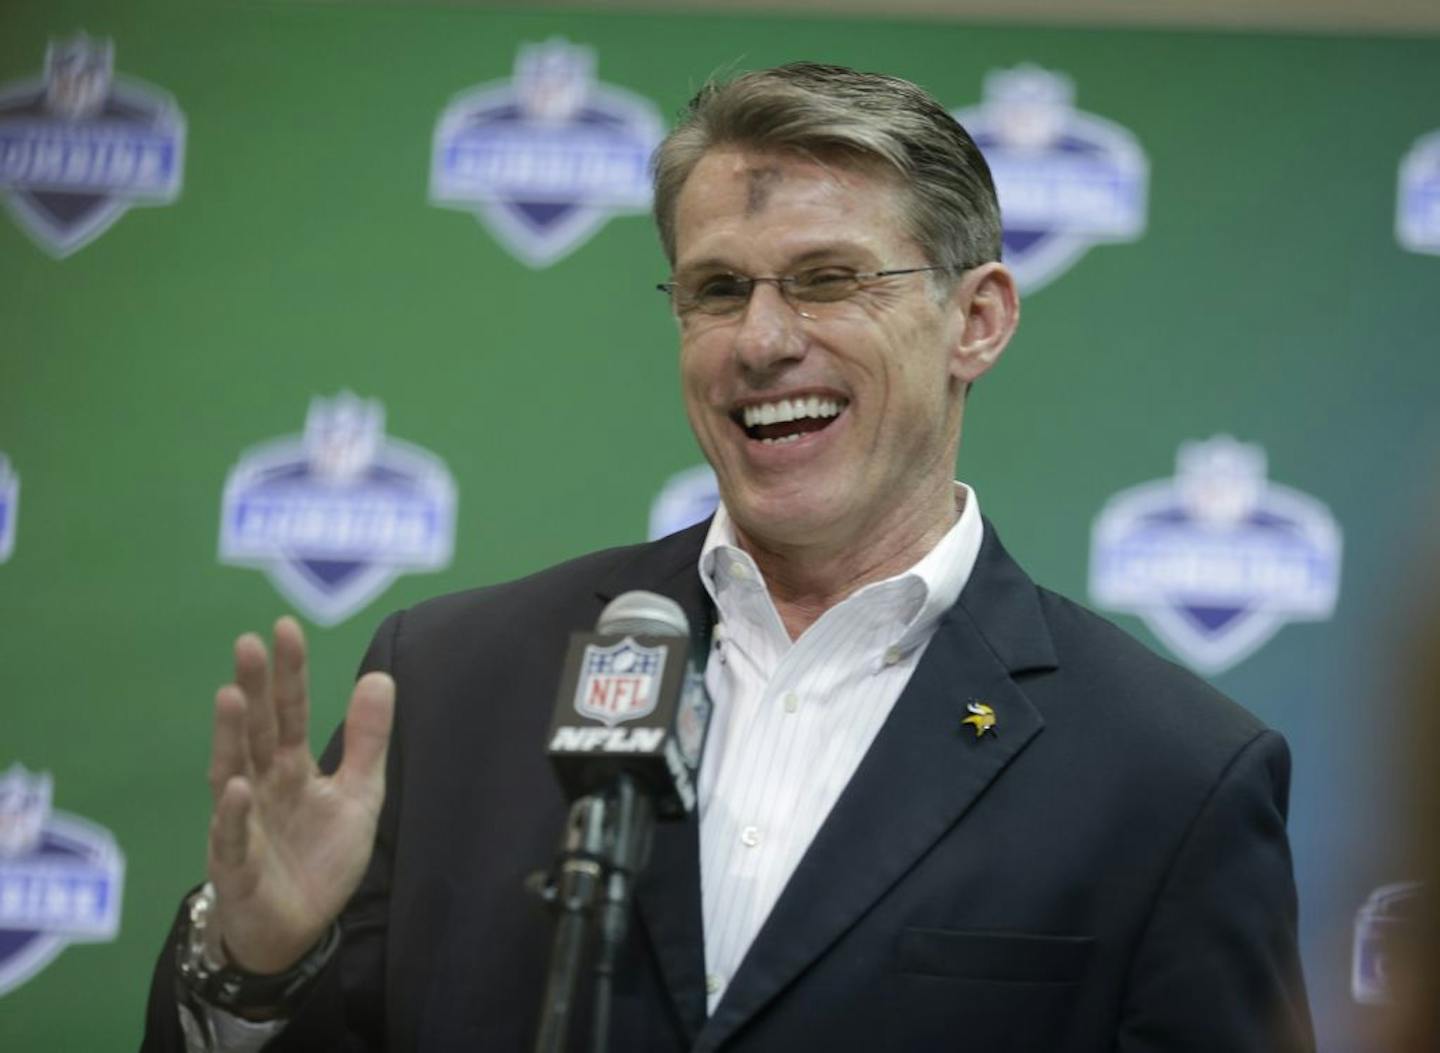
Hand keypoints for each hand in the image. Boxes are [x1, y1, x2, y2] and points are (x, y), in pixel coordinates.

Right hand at [206, 616, 394, 974]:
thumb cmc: (319, 857)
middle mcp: (260, 786)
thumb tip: (380, 676)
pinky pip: (232, 837)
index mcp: (290, 767)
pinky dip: (233, 814)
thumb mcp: (359, 796)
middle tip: (248, 643)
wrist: (295, 929)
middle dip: (254, 688)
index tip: (285, 627)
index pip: (289, 711)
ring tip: (231, 696)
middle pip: (256, 731)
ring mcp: (245, 823)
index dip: (289, 673)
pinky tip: (235, 786)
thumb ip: (368, 741)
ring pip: (232, 772)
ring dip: (231, 736)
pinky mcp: (237, 866)